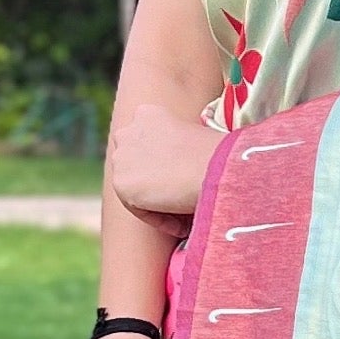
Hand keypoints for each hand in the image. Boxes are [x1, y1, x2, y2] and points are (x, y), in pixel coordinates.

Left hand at [106, 97, 221, 223]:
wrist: (214, 166)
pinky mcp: (121, 183)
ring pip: (136, 190)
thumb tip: (176, 168)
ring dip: (157, 204)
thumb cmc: (218, 153)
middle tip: (178, 202)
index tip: (181, 182)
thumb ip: (175, 146)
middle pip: (133, 166)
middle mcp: (127, 131)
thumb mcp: (194, 137)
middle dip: (152, 183)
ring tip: (184, 219)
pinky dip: (159, 219)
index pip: (144, 145)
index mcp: (147, 113)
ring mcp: (121, 158)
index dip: (161, 166)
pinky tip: (181, 225)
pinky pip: (139, 209)